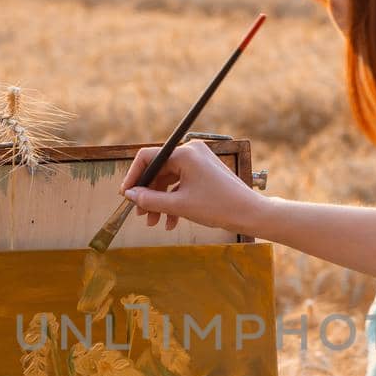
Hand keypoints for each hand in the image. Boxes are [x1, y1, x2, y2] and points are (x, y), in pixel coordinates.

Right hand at [119, 139, 260, 232]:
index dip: (133, 176)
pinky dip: (174, 201)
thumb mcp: (179, 205)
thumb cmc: (218, 206)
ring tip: (155, 223)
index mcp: (184, 153)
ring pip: (169, 180)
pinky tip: (171, 222)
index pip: (147, 157)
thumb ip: (150, 199)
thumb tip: (130, 195)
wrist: (249, 213)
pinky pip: (181, 184)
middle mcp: (191, 152)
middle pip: (158, 170)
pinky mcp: (204, 172)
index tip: (126, 195)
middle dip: (148, 194)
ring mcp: (198, 161)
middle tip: (140, 214)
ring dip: (160, 202)